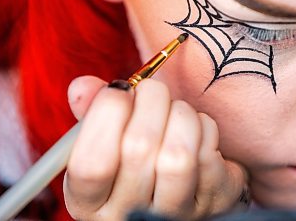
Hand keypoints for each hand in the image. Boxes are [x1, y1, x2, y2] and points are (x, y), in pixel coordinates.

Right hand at [64, 76, 248, 220]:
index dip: (107, 114)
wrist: (185, 178)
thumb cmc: (138, 151)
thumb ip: (91, 111)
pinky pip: (209, 155)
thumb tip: (82, 87)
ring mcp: (174, 214)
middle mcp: (128, 217)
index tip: (119, 89)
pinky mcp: (214, 203)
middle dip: (150, 99)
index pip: (90, 165)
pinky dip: (205, 127)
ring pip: (178, 155)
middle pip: (139, 148)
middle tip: (151, 88)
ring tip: (175, 109)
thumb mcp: (105, 136)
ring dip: (180, 114)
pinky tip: (196, 128)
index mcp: (89, 203)